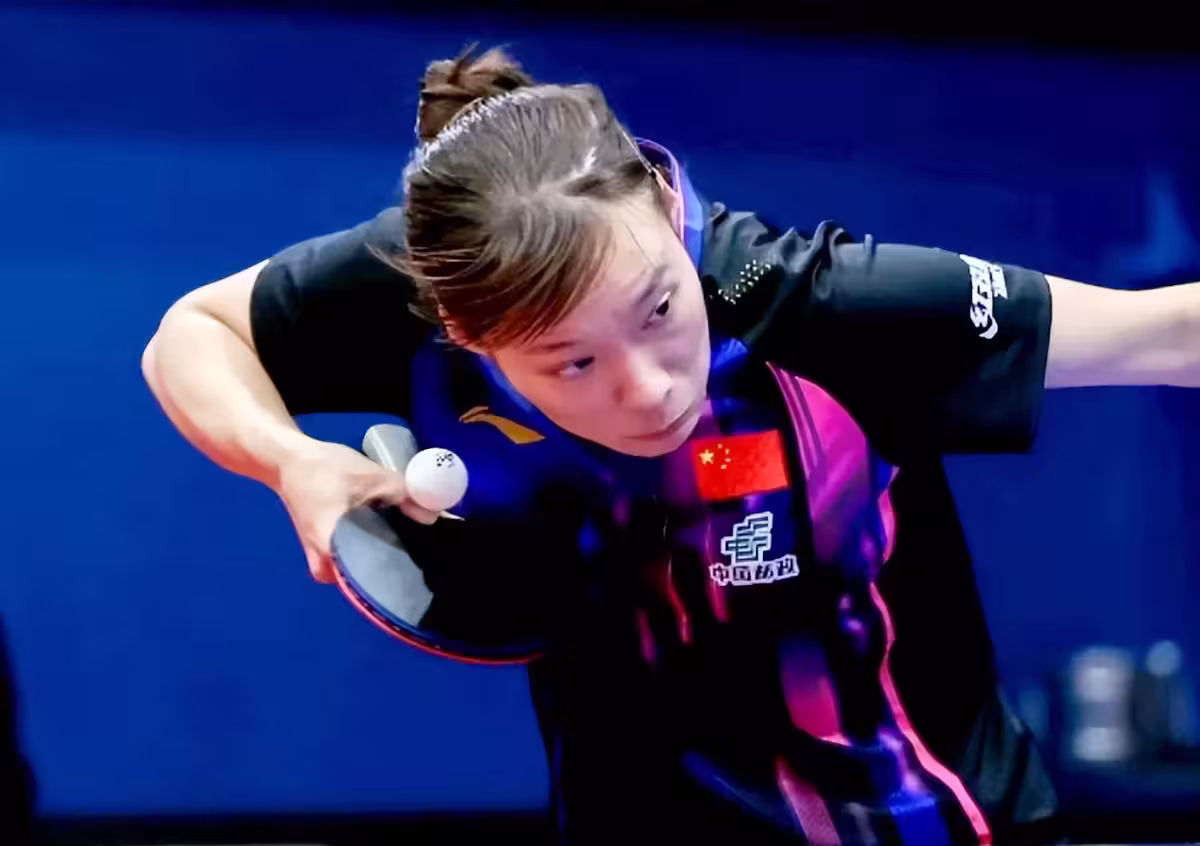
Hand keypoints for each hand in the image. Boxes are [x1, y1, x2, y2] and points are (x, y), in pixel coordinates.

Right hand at [275, 439, 438, 582]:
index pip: (371, 578)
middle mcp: (324, 567)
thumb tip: (434, 517)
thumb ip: (403, 495)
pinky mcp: (324, 556)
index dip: (400, 572)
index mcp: (332, 549)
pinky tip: (388, 540)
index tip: (423, 565)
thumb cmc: (325, 469)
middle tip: (422, 553)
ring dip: (382, 560)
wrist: (288, 461)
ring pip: (359, 575)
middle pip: (367, 580)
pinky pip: (353, 565)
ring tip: (408, 545)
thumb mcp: (370, 475)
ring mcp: (321, 565)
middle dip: (395, 566)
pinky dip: (369, 554)